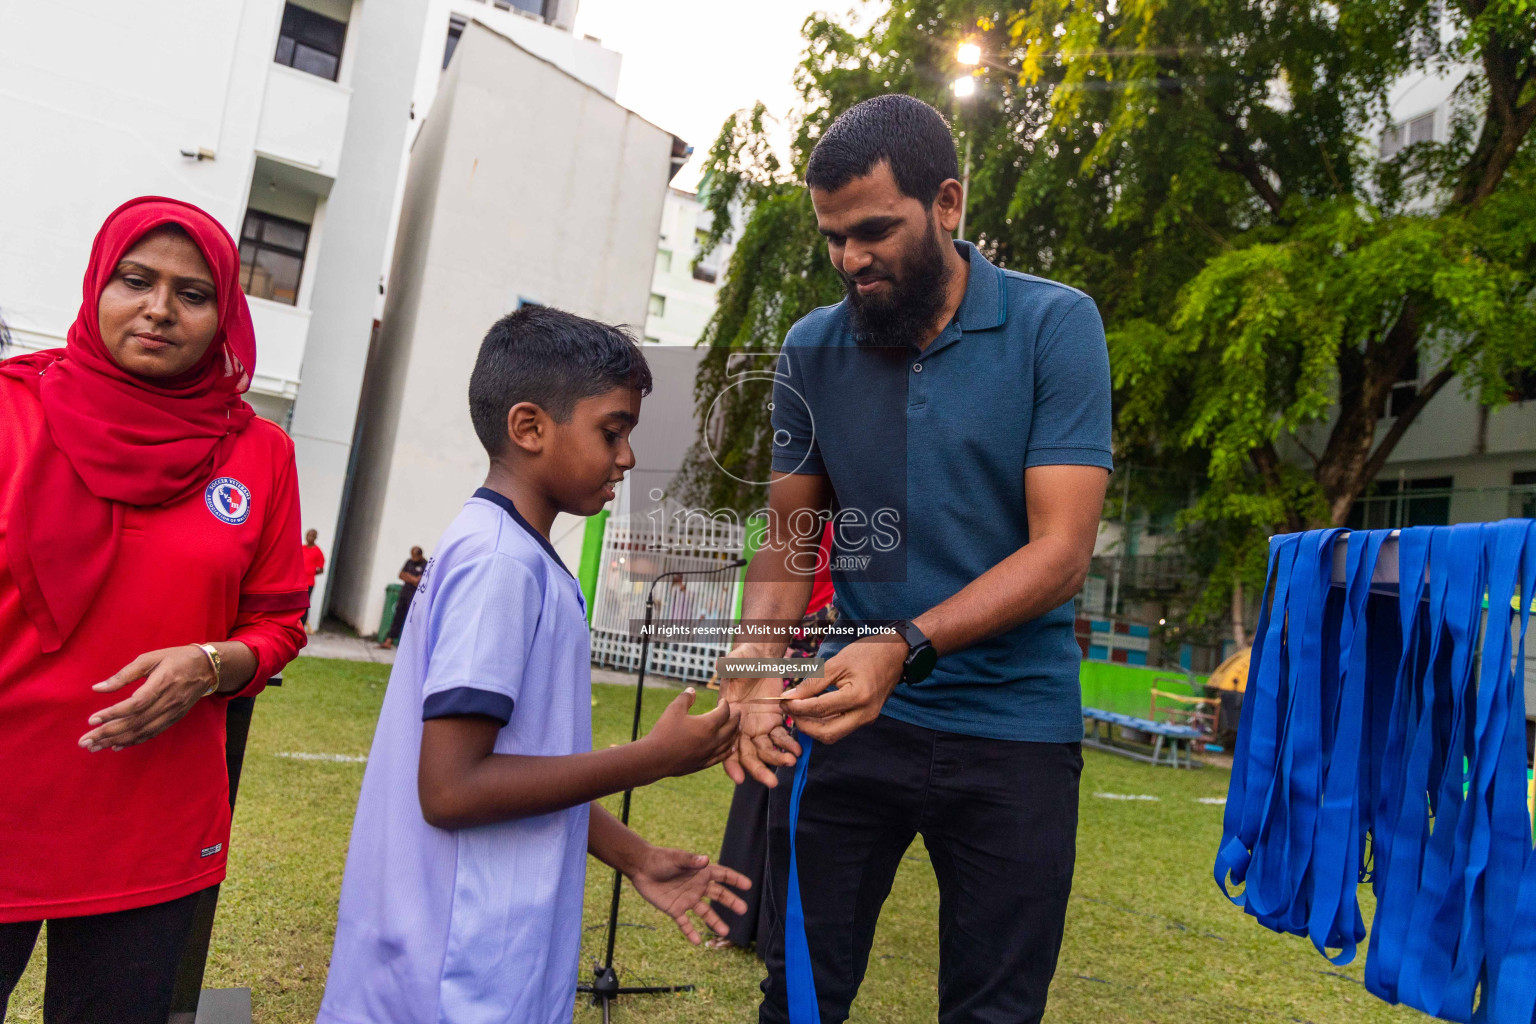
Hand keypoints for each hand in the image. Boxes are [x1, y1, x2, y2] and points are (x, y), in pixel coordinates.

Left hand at [79, 645, 219, 751]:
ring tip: (94, 747)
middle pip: (135, 722)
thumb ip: (123, 675)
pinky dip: (133, 741)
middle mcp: (168, 702)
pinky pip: (151, 733)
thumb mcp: (149, 659)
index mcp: (162, 683)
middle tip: (85, 741)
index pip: (135, 704)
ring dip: (116, 741)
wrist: (207, 668)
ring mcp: (172, 713)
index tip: (92, 719)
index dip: (113, 714)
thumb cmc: (175, 658)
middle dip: (108, 733)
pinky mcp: (173, 718)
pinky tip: (116, 746)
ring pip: (142, 731)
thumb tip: (97, 688)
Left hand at [629, 844, 750, 944]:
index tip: (748, 885)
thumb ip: (691, 861)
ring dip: (715, 921)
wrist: (641, 868)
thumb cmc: (660, 859)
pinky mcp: (675, 909)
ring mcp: (687, 899)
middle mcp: (697, 887)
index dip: (735, 879)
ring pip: (705, 912)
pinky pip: (685, 923)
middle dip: (731, 902)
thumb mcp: (676, 858)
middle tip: (743, 910)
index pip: (722, 876)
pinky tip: (697, 942)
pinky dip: (690, 932)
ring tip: (726, 931)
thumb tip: (706, 860)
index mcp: (700, 872)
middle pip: (718, 895)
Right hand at [641, 687, 740, 777]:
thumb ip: (685, 698)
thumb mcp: (674, 709)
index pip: (724, 712)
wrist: (655, 759)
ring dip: (735, 733)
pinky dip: (729, 750)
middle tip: (738, 712)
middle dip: (736, 718)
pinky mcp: (704, 764)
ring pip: (730, 743)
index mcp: (708, 725)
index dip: (725, 704)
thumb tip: (692, 690)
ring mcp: (709, 753)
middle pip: (731, 727)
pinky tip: (731, 748)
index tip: (724, 701)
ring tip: (737, 727)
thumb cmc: (664, 732)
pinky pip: (722, 756)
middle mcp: (713, 740)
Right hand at [719, 646, 800, 788]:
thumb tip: (723, 665)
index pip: (725, 746)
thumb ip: (729, 667)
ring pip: (766, 749)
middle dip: (759, 770)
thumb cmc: (743, 658)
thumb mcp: (734, 661)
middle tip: (771, 782)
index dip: (731, 764)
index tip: (739, 779)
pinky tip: (797, 750)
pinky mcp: (774, 720)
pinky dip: (788, 745)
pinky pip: (781, 737)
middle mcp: (741, 726)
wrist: (759, 657)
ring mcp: (758, 725)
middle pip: (748, 754)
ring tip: (790, 762)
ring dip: (777, 759)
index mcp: (726, 718)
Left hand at [783, 635, 905, 743]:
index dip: (797, 707)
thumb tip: (790, 697)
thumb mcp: (836, 663)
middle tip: (789, 711)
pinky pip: (840, 728)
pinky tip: (812, 711)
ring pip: (833, 734)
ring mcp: (867, 719)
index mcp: (858, 697)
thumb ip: (812, 683)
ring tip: (798, 710)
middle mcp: (865, 714)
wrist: (895, 654)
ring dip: (812, 727)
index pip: (820, 709)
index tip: (782, 701)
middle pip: (827, 733)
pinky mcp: (865, 719)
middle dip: (804, 725)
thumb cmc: (867, 653)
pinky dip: (823, 723)